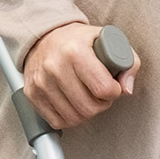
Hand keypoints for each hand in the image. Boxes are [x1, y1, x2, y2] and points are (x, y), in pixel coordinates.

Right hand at [23, 20, 137, 129]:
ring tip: (88, 97)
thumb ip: (127, 62)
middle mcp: (54, 67)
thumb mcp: (107, 40)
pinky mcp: (32, 94)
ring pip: (73, 118)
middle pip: (88, 108)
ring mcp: (41, 82)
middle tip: (101, 94)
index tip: (113, 86)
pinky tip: (73, 103)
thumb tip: (127, 89)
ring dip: (86, 112)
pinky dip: (69, 118)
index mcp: (75, 51)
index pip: (103, 88)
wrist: (44, 36)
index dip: (114, 92)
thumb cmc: (78, 40)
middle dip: (101, 105)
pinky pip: (57, 121)